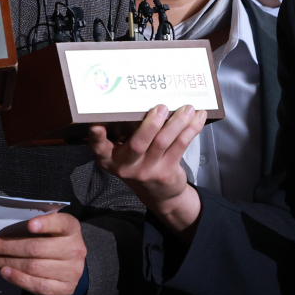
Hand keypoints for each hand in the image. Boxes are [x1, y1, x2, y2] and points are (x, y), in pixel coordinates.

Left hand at [0, 212, 86, 294]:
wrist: (69, 271)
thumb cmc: (52, 244)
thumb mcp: (49, 231)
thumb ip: (31, 228)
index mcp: (71, 229)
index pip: (61, 223)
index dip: (46, 224)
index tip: (30, 226)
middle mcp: (75, 249)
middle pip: (36, 248)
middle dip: (6, 247)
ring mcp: (71, 271)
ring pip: (33, 266)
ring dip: (6, 262)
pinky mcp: (63, 289)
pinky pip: (37, 284)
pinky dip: (18, 278)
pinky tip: (4, 272)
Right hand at [88, 104, 205, 236]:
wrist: (158, 194)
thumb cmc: (138, 163)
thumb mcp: (124, 154)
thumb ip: (124, 135)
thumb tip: (137, 100)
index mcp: (110, 159)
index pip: (100, 148)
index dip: (96, 138)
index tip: (96, 126)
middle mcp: (126, 166)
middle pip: (137, 144)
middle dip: (150, 125)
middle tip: (161, 107)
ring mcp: (147, 170)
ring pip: (162, 142)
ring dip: (176, 123)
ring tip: (186, 108)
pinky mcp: (166, 171)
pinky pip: (180, 146)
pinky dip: (190, 130)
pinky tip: (197, 117)